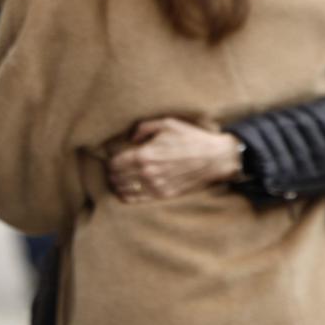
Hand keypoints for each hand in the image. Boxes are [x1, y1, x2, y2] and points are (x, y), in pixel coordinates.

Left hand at [108, 117, 242, 202]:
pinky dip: (128, 197)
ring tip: (117, 183)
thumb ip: (144, 128)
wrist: (214, 157)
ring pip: (125, 190)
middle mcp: (147, 172)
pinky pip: (138, 200)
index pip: (115, 163)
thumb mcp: (167, 124)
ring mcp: (155, 186)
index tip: (111, 161)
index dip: (110, 162)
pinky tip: (125, 193)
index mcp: (144, 154)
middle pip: (118, 178)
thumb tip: (132, 138)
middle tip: (112, 172)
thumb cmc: (191, 138)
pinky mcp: (164, 194)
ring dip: (118, 186)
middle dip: (112, 175)